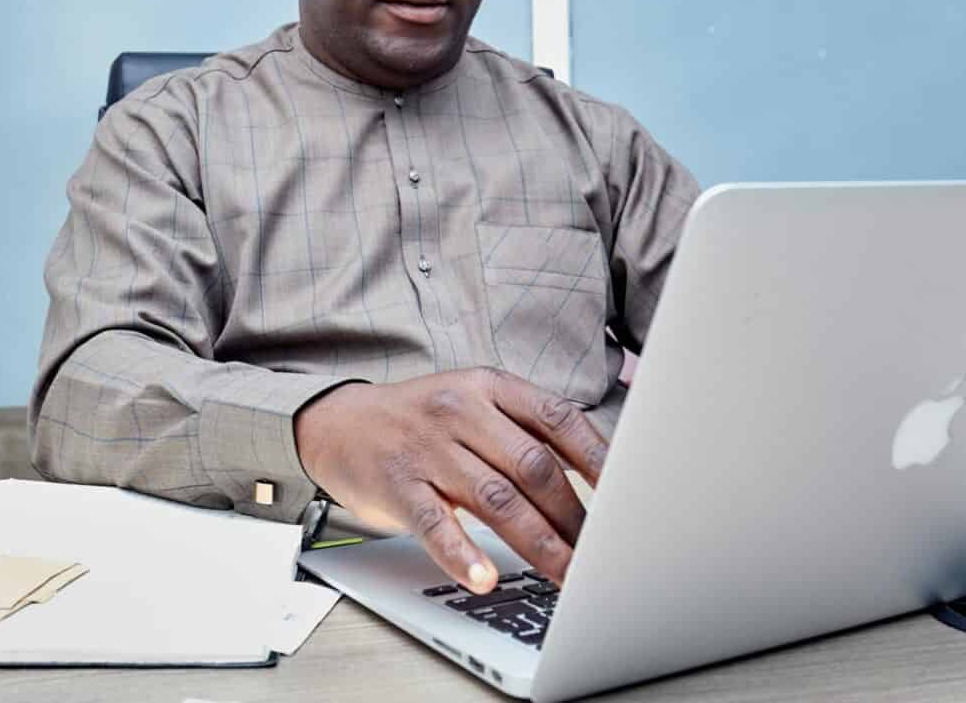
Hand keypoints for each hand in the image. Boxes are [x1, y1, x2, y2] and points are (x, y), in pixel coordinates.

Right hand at [293, 368, 606, 591]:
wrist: (338, 422)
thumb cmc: (420, 420)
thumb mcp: (472, 403)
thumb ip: (523, 430)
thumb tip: (594, 474)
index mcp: (489, 387)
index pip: (558, 419)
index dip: (598, 458)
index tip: (627, 494)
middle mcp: (461, 411)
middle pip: (533, 466)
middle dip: (574, 516)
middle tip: (599, 554)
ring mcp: (427, 448)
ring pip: (496, 499)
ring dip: (538, 544)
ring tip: (566, 576)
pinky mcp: (397, 484)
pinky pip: (435, 523)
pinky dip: (462, 554)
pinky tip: (484, 577)